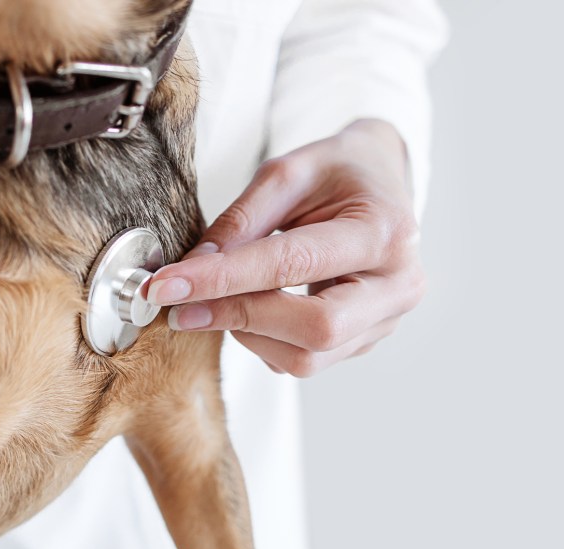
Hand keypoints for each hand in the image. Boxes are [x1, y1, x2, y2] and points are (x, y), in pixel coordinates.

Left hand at [148, 119, 424, 376]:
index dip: (224, 280)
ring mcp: (386, 321)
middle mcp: (397, 285)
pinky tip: (253, 308)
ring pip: (307, 358)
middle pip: (315, 328)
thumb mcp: (287, 172)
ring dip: (248, 333)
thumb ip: (241, 221)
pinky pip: (305, 361)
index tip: (166, 287)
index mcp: (385, 232)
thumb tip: (192, 272)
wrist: (381, 183)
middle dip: (239, 318)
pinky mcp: (365, 342)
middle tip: (181, 307)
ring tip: (221, 299)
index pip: (295, 264)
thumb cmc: (337, 173)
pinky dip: (264, 340)